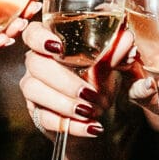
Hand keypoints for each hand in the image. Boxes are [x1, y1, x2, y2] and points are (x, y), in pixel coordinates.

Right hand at [17, 17, 130, 136]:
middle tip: (89, 93)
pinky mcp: (37, 114)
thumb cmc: (97, 82)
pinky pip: (46, 119)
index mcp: (51, 45)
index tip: (58, 47)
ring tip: (90, 111)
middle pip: (35, 63)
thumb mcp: (108, 68)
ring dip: (64, 103)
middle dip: (64, 80)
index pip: (33, 32)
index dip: (39, 37)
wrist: (95, 114)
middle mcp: (36, 64)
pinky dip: (72, 125)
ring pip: (34, 90)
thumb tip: (125, 39)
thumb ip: (114, 54)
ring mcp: (33, 89)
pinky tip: (92, 127)